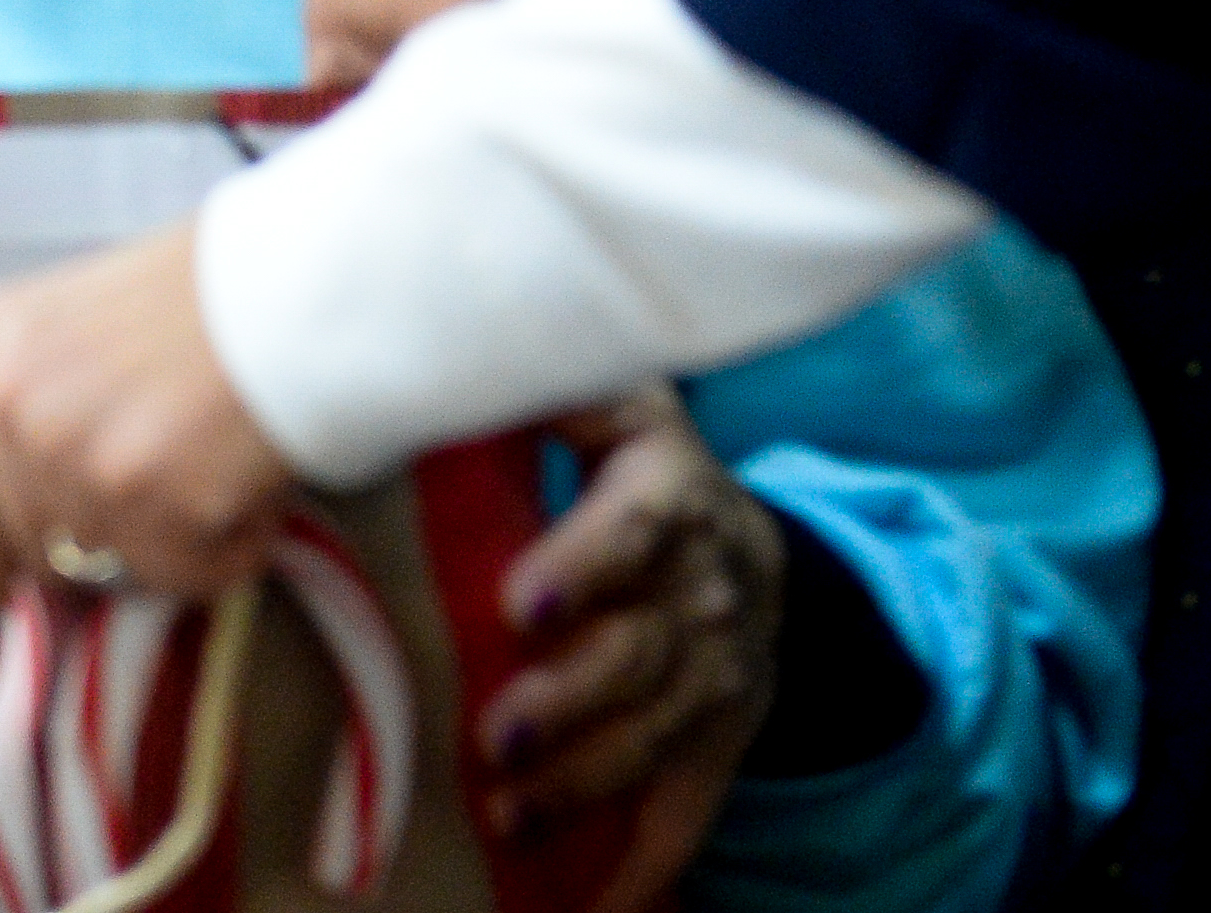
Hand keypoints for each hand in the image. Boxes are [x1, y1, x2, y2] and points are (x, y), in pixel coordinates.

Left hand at [0, 219, 298, 660]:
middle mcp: (7, 403)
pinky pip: (187, 576)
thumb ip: (18, 402)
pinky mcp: (139, 494)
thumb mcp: (80, 328)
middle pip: (36, 551)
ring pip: (119, 568)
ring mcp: (67, 453)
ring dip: (179, 535)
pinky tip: (251, 475)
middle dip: (92, 565)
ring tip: (223, 454)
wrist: (305, 276)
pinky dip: (233, 545)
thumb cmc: (214, 298)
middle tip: (154, 538)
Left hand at [477, 389, 781, 902]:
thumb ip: (549, 380)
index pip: (632, 531)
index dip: (582, 567)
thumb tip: (462, 354)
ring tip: (510, 816)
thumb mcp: (611, 399)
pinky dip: (645, 867)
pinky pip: (691, 810)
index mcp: (669, 495)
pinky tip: (590, 905)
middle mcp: (706, 590)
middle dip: (572, 701)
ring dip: (585, 784)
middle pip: (643, 654)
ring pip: (658, 737)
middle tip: (499, 736)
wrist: (748, 547)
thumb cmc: (637, 462)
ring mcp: (720, 676)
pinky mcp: (719, 741)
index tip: (520, 603)